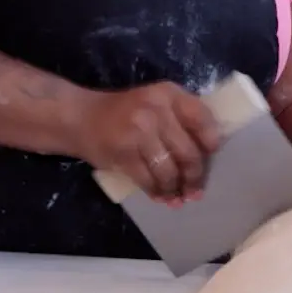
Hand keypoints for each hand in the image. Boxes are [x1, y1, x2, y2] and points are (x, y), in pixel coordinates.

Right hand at [76, 83, 220, 202]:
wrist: (80, 117)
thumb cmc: (124, 113)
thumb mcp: (155, 103)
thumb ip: (180, 118)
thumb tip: (208, 153)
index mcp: (169, 93)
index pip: (202, 119)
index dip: (210, 143)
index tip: (211, 159)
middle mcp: (156, 108)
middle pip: (188, 151)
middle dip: (195, 177)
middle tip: (196, 192)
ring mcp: (139, 130)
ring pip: (169, 170)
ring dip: (175, 189)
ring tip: (177, 198)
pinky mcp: (123, 152)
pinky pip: (148, 179)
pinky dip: (157, 192)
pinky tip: (160, 197)